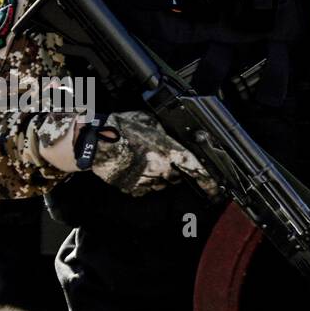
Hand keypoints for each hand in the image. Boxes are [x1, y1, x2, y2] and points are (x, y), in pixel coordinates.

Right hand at [89, 110, 217, 197]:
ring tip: (143, 161)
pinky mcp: (132, 188)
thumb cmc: (120, 128)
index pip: (195, 169)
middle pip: (177, 177)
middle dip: (175, 171)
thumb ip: (167, 132)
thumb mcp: (150, 121)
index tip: (215, 189)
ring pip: (161, 183)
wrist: (94, 142)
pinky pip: (145, 188)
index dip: (208, 181)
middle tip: (162, 159)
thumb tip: (178, 136)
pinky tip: (133, 168)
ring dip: (159, 175)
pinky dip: (143, 181)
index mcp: (167, 150)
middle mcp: (160, 168)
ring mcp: (146, 180)